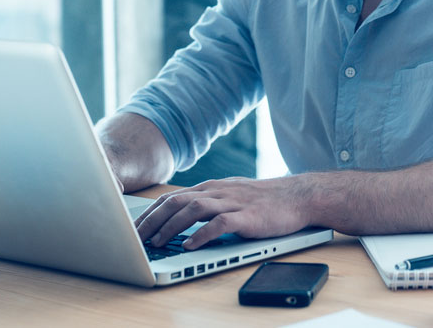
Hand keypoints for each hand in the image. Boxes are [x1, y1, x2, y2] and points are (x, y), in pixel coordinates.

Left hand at [134, 175, 314, 249]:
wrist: (298, 196)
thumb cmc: (264, 200)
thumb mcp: (230, 196)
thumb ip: (207, 204)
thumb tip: (180, 218)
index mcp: (211, 187)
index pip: (171, 197)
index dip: (150, 212)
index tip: (134, 228)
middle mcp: (218, 191)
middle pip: (176, 201)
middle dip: (153, 220)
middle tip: (137, 238)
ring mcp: (232, 202)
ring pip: (193, 209)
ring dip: (171, 227)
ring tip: (158, 243)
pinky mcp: (247, 216)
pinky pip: (219, 223)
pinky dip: (202, 234)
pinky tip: (190, 245)